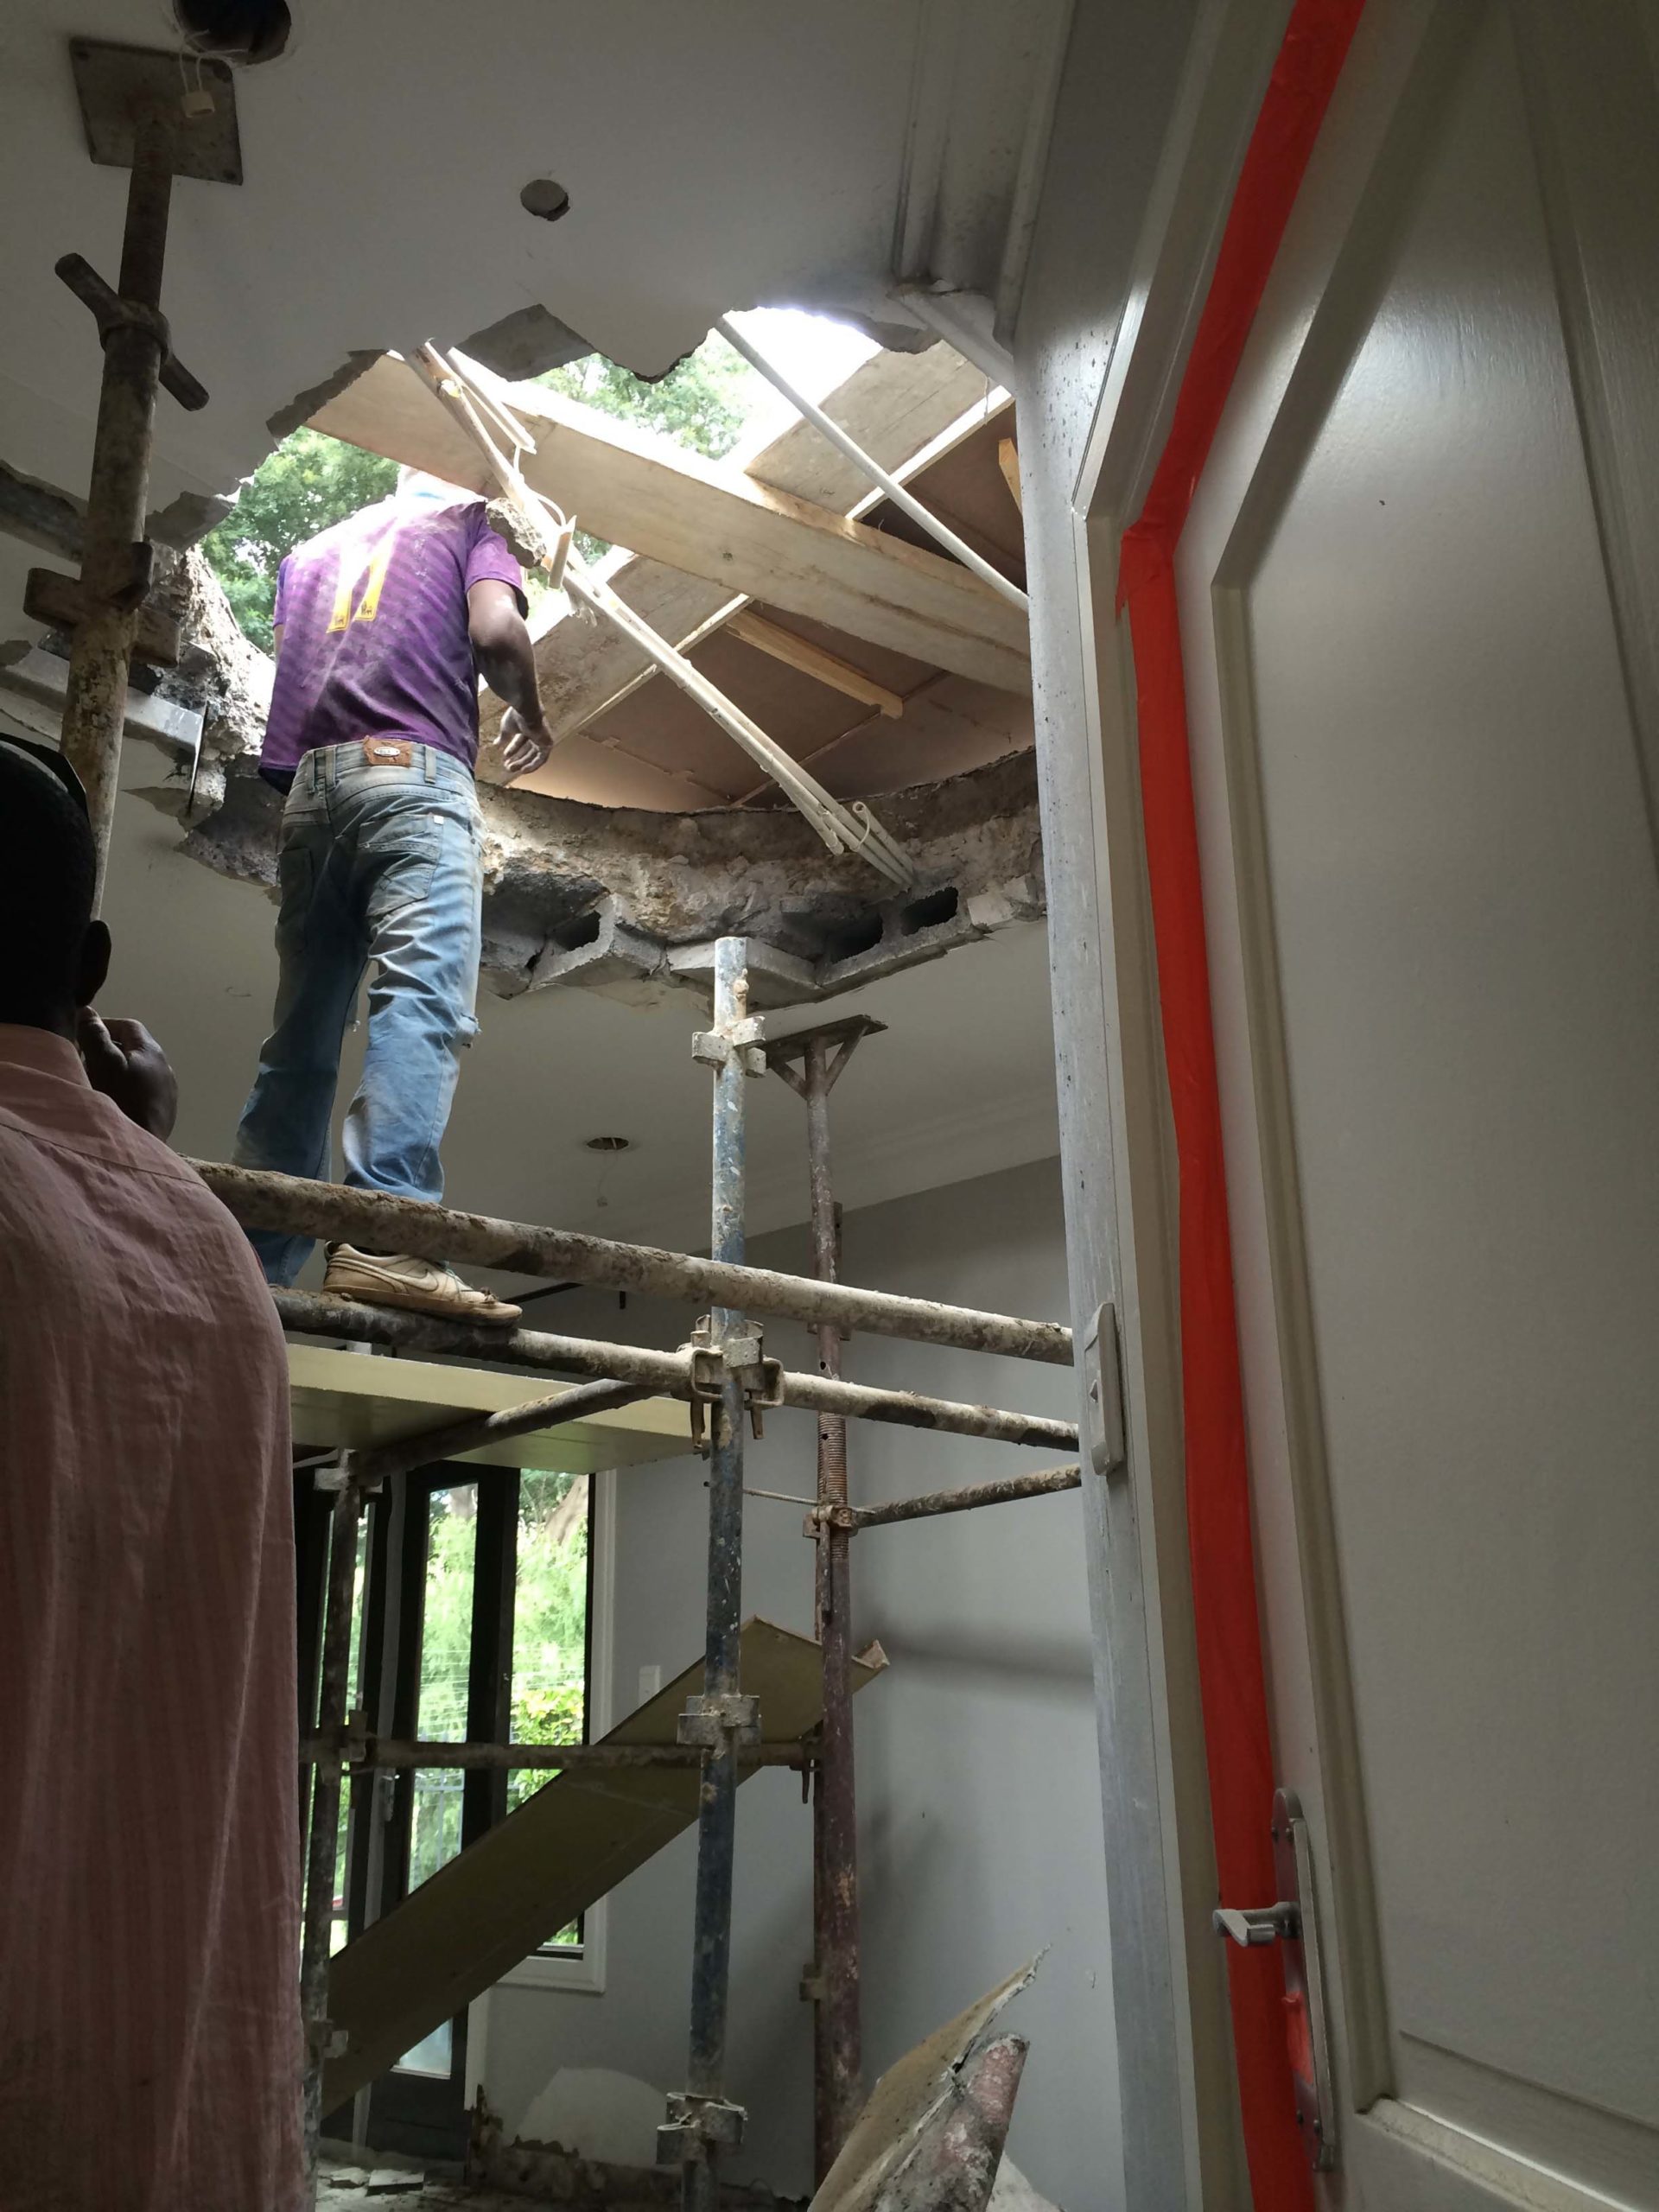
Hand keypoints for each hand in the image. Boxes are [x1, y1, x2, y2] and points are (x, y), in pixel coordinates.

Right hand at [76, 1012, 179, 1141]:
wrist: (141, 1146)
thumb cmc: (122, 1099)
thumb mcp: (103, 1062)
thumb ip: (95, 1035)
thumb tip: (88, 1011)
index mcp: (152, 1050)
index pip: (128, 1026)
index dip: (104, 1026)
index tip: (83, 1037)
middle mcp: (164, 1067)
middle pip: (133, 1048)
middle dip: (107, 1049)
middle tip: (84, 1060)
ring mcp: (167, 1090)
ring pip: (137, 1071)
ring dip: (115, 1071)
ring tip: (95, 1082)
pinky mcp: (164, 1111)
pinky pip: (141, 1091)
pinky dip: (125, 1089)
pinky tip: (113, 1102)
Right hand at [498, 706, 553, 781]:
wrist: (525, 710)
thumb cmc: (516, 716)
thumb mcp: (507, 729)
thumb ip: (503, 737)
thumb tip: (496, 744)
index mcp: (527, 727)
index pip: (520, 741)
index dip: (512, 750)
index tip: (504, 757)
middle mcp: (536, 733)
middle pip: (527, 750)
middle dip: (517, 759)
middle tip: (507, 766)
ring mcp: (543, 738)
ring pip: (533, 755)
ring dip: (522, 763)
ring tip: (511, 769)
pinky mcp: (547, 744)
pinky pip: (541, 759)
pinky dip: (533, 765)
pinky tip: (523, 770)